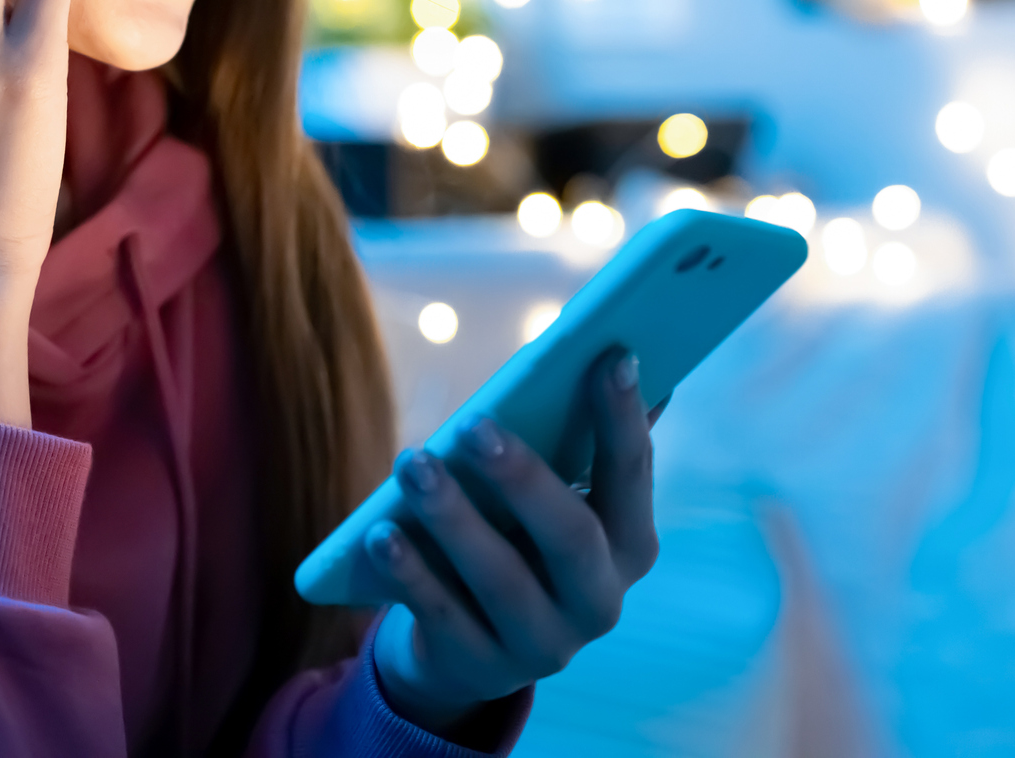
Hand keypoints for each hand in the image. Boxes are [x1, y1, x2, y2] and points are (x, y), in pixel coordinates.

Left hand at [364, 349, 660, 737]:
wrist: (471, 644)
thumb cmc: (519, 537)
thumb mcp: (552, 497)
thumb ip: (580, 440)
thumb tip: (614, 348)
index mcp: (630, 545)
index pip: (633, 475)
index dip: (624, 419)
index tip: (609, 356)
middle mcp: (600, 601)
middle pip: (570, 537)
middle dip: (522, 478)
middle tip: (472, 425)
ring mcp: (544, 644)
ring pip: (501, 580)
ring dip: (453, 518)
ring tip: (412, 463)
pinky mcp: (482, 667)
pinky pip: (443, 616)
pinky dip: (411, 572)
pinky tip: (381, 531)